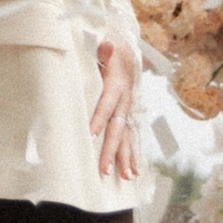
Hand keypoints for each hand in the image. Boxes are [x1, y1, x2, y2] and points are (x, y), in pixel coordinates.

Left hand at [92, 31, 140, 188]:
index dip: (98, 121)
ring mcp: (127, 111)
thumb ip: (102, 50)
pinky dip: (131, 155)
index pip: (105, 106)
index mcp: (115, 86)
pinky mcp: (127, 117)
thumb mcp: (102, 48)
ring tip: (127, 177)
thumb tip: (107, 45)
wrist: (126, 53)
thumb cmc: (107, 53)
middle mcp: (124, 102)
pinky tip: (133, 172)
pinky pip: (130, 138)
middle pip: (116, 129)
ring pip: (126, 137)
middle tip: (103, 169)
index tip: (89, 137)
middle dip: (110, 150)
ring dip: (125, 158)